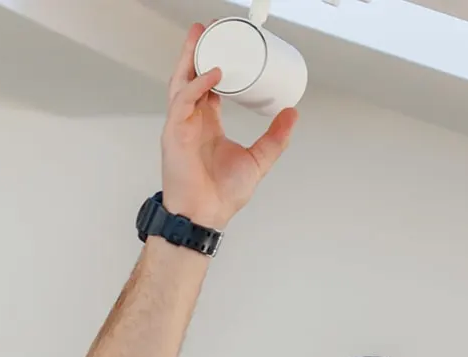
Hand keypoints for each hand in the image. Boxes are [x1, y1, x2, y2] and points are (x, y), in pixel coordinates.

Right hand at [161, 21, 297, 230]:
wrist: (205, 217)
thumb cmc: (221, 195)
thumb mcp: (258, 159)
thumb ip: (276, 138)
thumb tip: (292, 114)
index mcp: (206, 124)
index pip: (207, 85)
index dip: (213, 63)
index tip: (226, 46)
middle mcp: (191, 121)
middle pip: (190, 76)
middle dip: (197, 51)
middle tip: (207, 28)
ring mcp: (180, 125)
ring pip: (181, 82)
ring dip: (191, 58)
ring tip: (201, 36)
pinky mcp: (175, 134)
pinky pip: (184, 102)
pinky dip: (198, 85)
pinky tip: (214, 73)